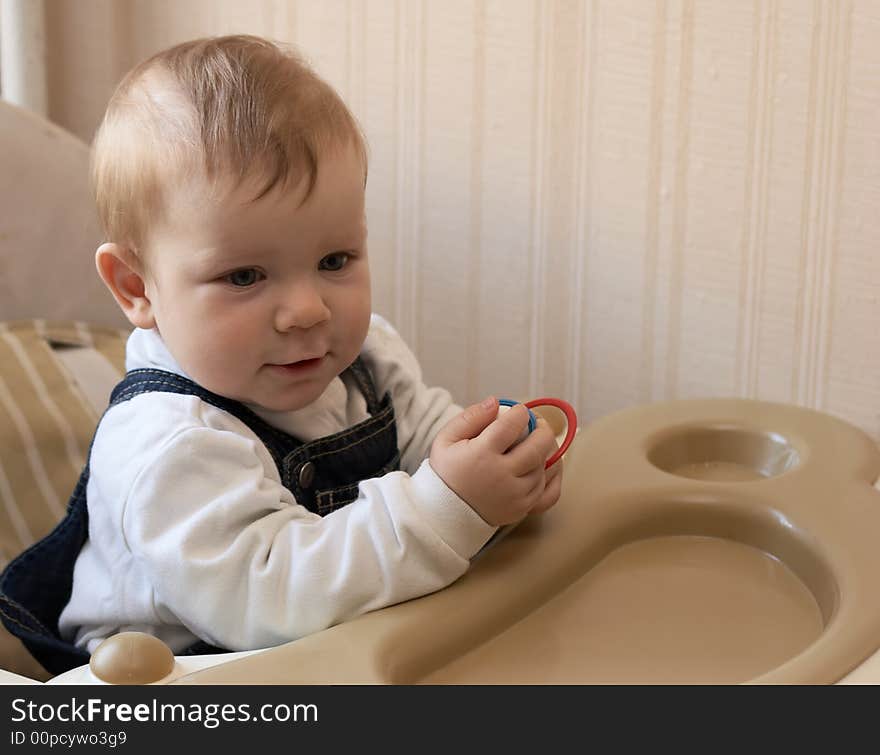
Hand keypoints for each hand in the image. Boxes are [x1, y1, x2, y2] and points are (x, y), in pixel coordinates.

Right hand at [429, 397, 562, 525]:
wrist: (442, 513)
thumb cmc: (445, 472)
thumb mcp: (446, 440)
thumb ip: (470, 417)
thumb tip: (495, 402)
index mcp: (482, 455)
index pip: (511, 425)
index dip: (520, 413)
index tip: (519, 411)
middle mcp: (501, 476)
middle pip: (538, 446)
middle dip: (543, 429)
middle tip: (537, 424)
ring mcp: (514, 495)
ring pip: (545, 467)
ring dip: (545, 451)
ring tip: (536, 443)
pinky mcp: (521, 509)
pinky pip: (549, 491)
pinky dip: (551, 476)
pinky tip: (545, 466)